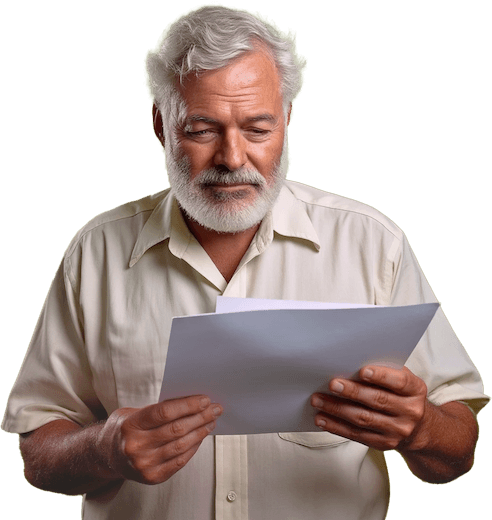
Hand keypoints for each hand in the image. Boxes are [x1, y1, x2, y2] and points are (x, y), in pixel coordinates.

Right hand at [99, 395, 222, 484]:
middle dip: (200, 417)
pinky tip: (201, 436)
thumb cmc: (126, 428)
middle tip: (215, 409)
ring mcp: (144, 465)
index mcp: (131, 425)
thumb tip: (192, 402)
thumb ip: (158, 408)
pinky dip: (194, 447)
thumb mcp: (134, 411)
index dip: (188, 405)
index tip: (205, 400)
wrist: (107, 456)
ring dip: (201, 431)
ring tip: (211, 421)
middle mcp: (136, 447)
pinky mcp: (153, 477)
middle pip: (176, 429)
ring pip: (181, 446)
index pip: (165, 412)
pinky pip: (180, 460)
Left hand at [311, 366, 427, 450]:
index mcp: (415, 390)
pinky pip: (357, 435)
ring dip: (337, 409)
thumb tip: (350, 361)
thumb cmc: (401, 394)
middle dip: (352, 392)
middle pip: (377, 400)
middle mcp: (410, 411)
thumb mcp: (400, 378)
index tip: (362, 371)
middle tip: (332, 384)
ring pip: (363, 419)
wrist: (417, 427)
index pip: (400, 382)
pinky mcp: (384, 444)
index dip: (381, 376)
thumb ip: (383, 370)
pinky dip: (336, 426)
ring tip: (318, 400)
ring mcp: (397, 430)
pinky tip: (322, 418)